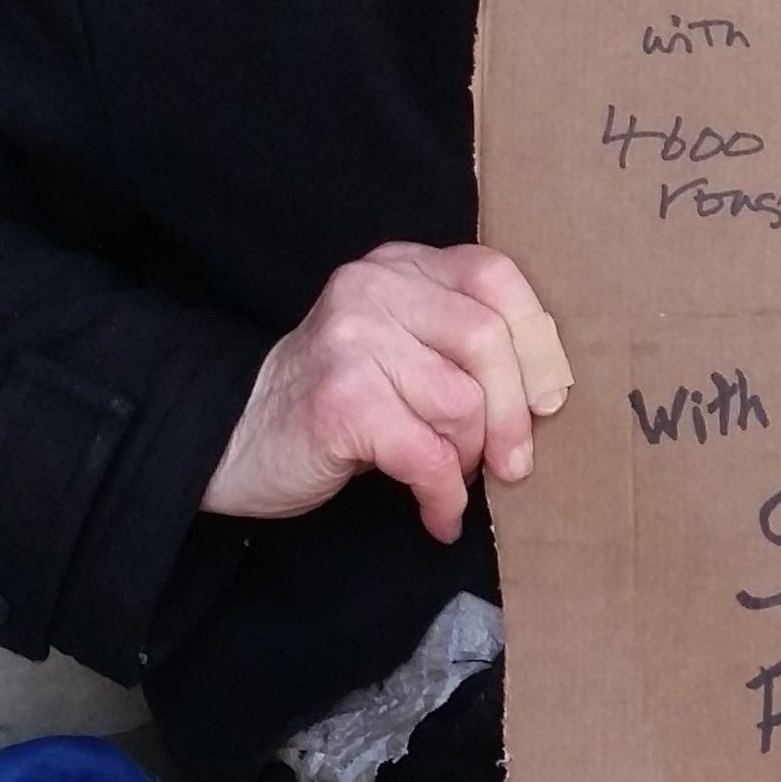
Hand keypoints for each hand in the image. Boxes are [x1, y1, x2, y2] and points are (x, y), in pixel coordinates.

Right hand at [202, 241, 571, 542]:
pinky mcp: (340, 400)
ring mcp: (351, 339)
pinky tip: (438, 516)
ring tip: (451, 482)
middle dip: (512, 416)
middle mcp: (372, 287)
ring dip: (469, 459)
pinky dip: (444, 497)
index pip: (493, 276)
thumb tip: (546, 392)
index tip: (546, 401)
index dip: (533, 341)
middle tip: (511, 465)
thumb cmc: (334, 400)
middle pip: (488, 341)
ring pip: (462, 402)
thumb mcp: (397, 345)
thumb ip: (456, 341)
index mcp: (398, 265)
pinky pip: (427, 455)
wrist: (234, 439)